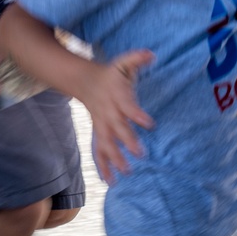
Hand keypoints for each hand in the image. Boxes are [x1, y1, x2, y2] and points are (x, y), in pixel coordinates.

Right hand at [83, 50, 154, 183]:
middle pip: (116, 129)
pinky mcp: (98, 132)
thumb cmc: (111, 74)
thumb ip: (137, 59)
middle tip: (141, 155)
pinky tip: (109, 181)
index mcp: (116, 96)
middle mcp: (108, 113)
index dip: (138, 115)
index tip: (151, 124)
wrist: (84, 81)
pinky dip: (101, 166)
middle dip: (127, 142)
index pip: (128, 106)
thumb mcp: (123, 62)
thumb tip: (152, 54)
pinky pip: (97, 150)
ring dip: (114, 160)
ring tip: (125, 174)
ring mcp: (101, 125)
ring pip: (105, 144)